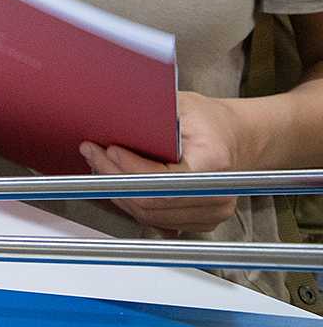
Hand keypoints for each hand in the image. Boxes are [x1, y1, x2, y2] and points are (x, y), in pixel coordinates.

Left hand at [80, 91, 242, 234]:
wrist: (234, 138)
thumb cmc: (208, 121)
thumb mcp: (182, 105)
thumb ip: (152, 113)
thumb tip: (111, 115)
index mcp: (214, 164)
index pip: (162, 180)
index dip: (129, 168)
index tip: (108, 149)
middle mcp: (218, 195)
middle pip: (151, 202)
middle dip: (114, 177)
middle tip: (92, 153)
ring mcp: (211, 213)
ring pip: (148, 215)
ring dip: (117, 191)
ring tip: (99, 164)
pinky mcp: (200, 221)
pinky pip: (155, 219)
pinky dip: (131, 201)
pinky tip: (116, 180)